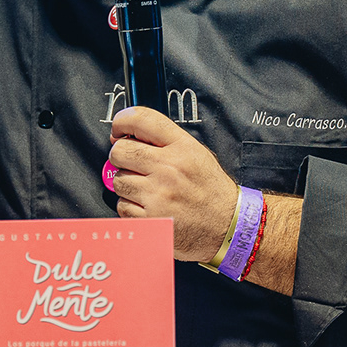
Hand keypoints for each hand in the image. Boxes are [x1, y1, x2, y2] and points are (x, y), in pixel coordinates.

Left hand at [107, 106, 239, 260]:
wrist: (228, 226)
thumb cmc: (210, 190)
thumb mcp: (197, 154)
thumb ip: (166, 142)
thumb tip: (127, 135)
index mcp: (182, 148)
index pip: (142, 120)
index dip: (122, 121)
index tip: (118, 129)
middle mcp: (169, 169)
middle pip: (120, 151)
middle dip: (120, 155)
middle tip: (130, 163)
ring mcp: (158, 195)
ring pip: (118, 180)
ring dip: (127, 185)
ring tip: (146, 190)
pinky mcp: (150, 219)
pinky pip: (122, 206)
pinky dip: (130, 208)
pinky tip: (148, 207)